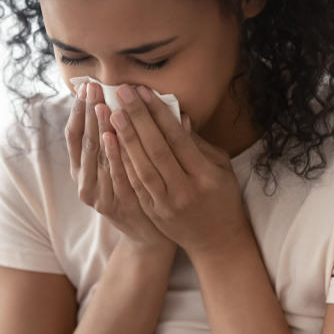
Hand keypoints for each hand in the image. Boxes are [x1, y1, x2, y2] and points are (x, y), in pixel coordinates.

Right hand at [65, 81, 175, 256]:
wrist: (150, 235)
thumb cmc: (139, 190)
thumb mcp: (125, 163)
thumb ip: (124, 135)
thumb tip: (134, 96)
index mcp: (82, 169)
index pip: (74, 134)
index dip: (78, 110)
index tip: (84, 86)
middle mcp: (84, 182)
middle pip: (84, 141)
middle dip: (88, 112)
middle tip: (92, 87)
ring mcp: (97, 195)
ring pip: (96, 157)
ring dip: (99, 129)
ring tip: (102, 104)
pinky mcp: (112, 206)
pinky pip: (112, 175)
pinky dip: (112, 155)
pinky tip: (113, 136)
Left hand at [108, 84, 253, 259]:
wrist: (217, 241)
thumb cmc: (222, 197)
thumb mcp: (220, 167)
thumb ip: (198, 143)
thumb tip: (177, 116)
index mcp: (206, 175)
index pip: (177, 139)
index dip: (159, 114)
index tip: (144, 91)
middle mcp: (185, 190)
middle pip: (156, 150)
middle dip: (137, 118)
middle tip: (121, 93)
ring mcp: (166, 204)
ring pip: (141, 167)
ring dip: (124, 139)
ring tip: (111, 113)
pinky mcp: (153, 212)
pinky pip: (134, 184)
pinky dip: (122, 162)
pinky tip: (111, 143)